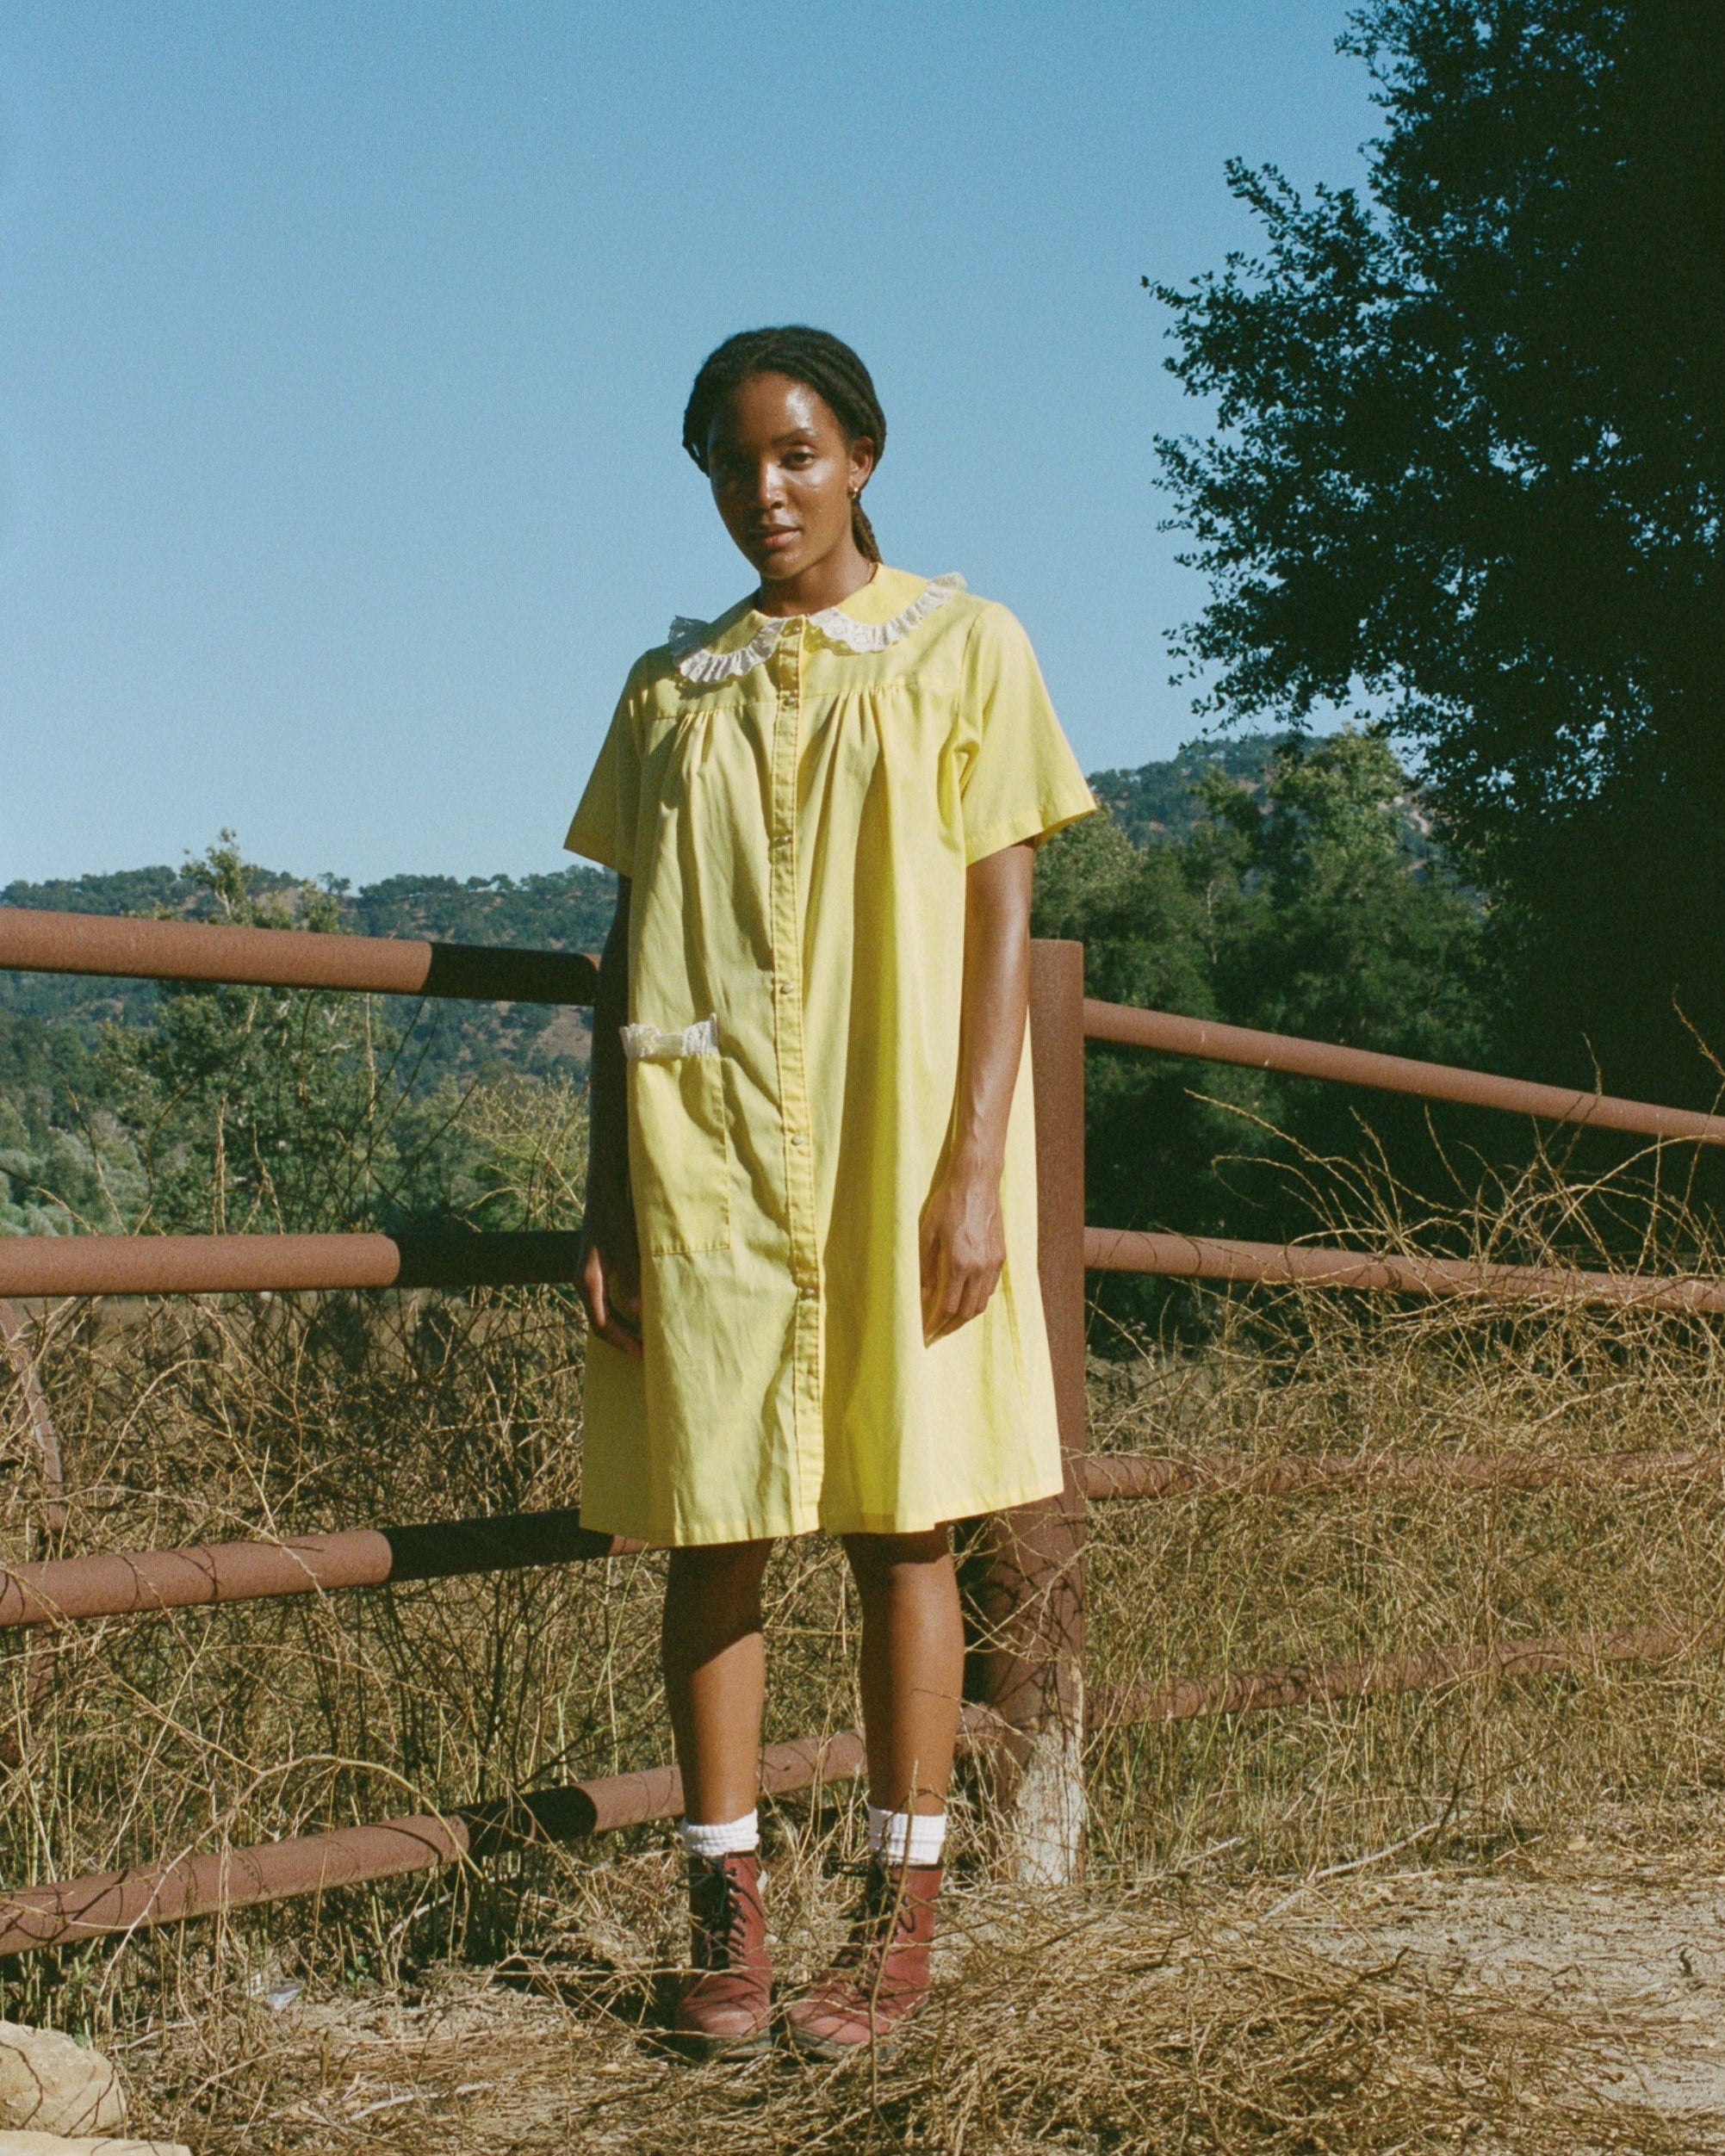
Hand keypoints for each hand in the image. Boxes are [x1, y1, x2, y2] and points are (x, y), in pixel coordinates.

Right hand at [579, 1199, 642, 1359]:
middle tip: (647, 1355)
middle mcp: (585, 1282)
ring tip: (646, 1341)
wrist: (604, 1190)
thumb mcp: (625, 1243)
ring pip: (604, 1313)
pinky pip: (608, 1302)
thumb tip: (636, 1311)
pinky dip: (623, 1314)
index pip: (601, 1324)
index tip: (643, 1354)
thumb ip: (630, 1275)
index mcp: (588, 1280)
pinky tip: (641, 1317)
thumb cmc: (615, 1213)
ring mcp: (591, 1277)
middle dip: (623, 1341)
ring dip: (624, 1329)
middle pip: (601, 1323)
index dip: (622, 1342)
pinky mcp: (599, 1271)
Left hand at [919, 1147, 1006, 1343]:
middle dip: (950, 1327)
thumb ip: (924, 1268)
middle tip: (936, 1334)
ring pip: (981, 1303)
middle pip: (967, 1312)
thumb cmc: (948, 1204)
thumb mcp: (927, 1233)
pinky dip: (977, 1299)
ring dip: (965, 1316)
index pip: (947, 1307)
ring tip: (949, 1321)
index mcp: (959, 1263)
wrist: (976, 1182)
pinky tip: (965, 1298)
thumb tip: (922, 1295)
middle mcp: (980, 1267)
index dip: (934, 1323)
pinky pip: (990, 1288)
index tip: (924, 1333)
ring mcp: (993, 1263)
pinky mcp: (1000, 1256)